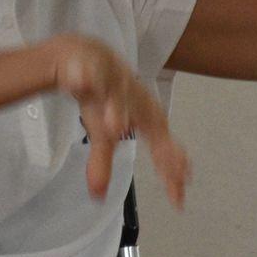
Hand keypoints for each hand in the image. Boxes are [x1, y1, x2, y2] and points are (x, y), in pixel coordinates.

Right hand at [46, 34, 189, 208]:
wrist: (83, 55)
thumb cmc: (102, 97)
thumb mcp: (102, 133)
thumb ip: (103, 162)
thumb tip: (98, 197)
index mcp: (144, 117)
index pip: (163, 148)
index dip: (171, 171)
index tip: (178, 200)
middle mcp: (134, 100)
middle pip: (151, 123)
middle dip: (162, 150)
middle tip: (171, 174)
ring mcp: (112, 82)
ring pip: (117, 97)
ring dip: (117, 111)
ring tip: (116, 127)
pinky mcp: (89, 67)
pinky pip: (86, 73)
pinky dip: (83, 77)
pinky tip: (79, 82)